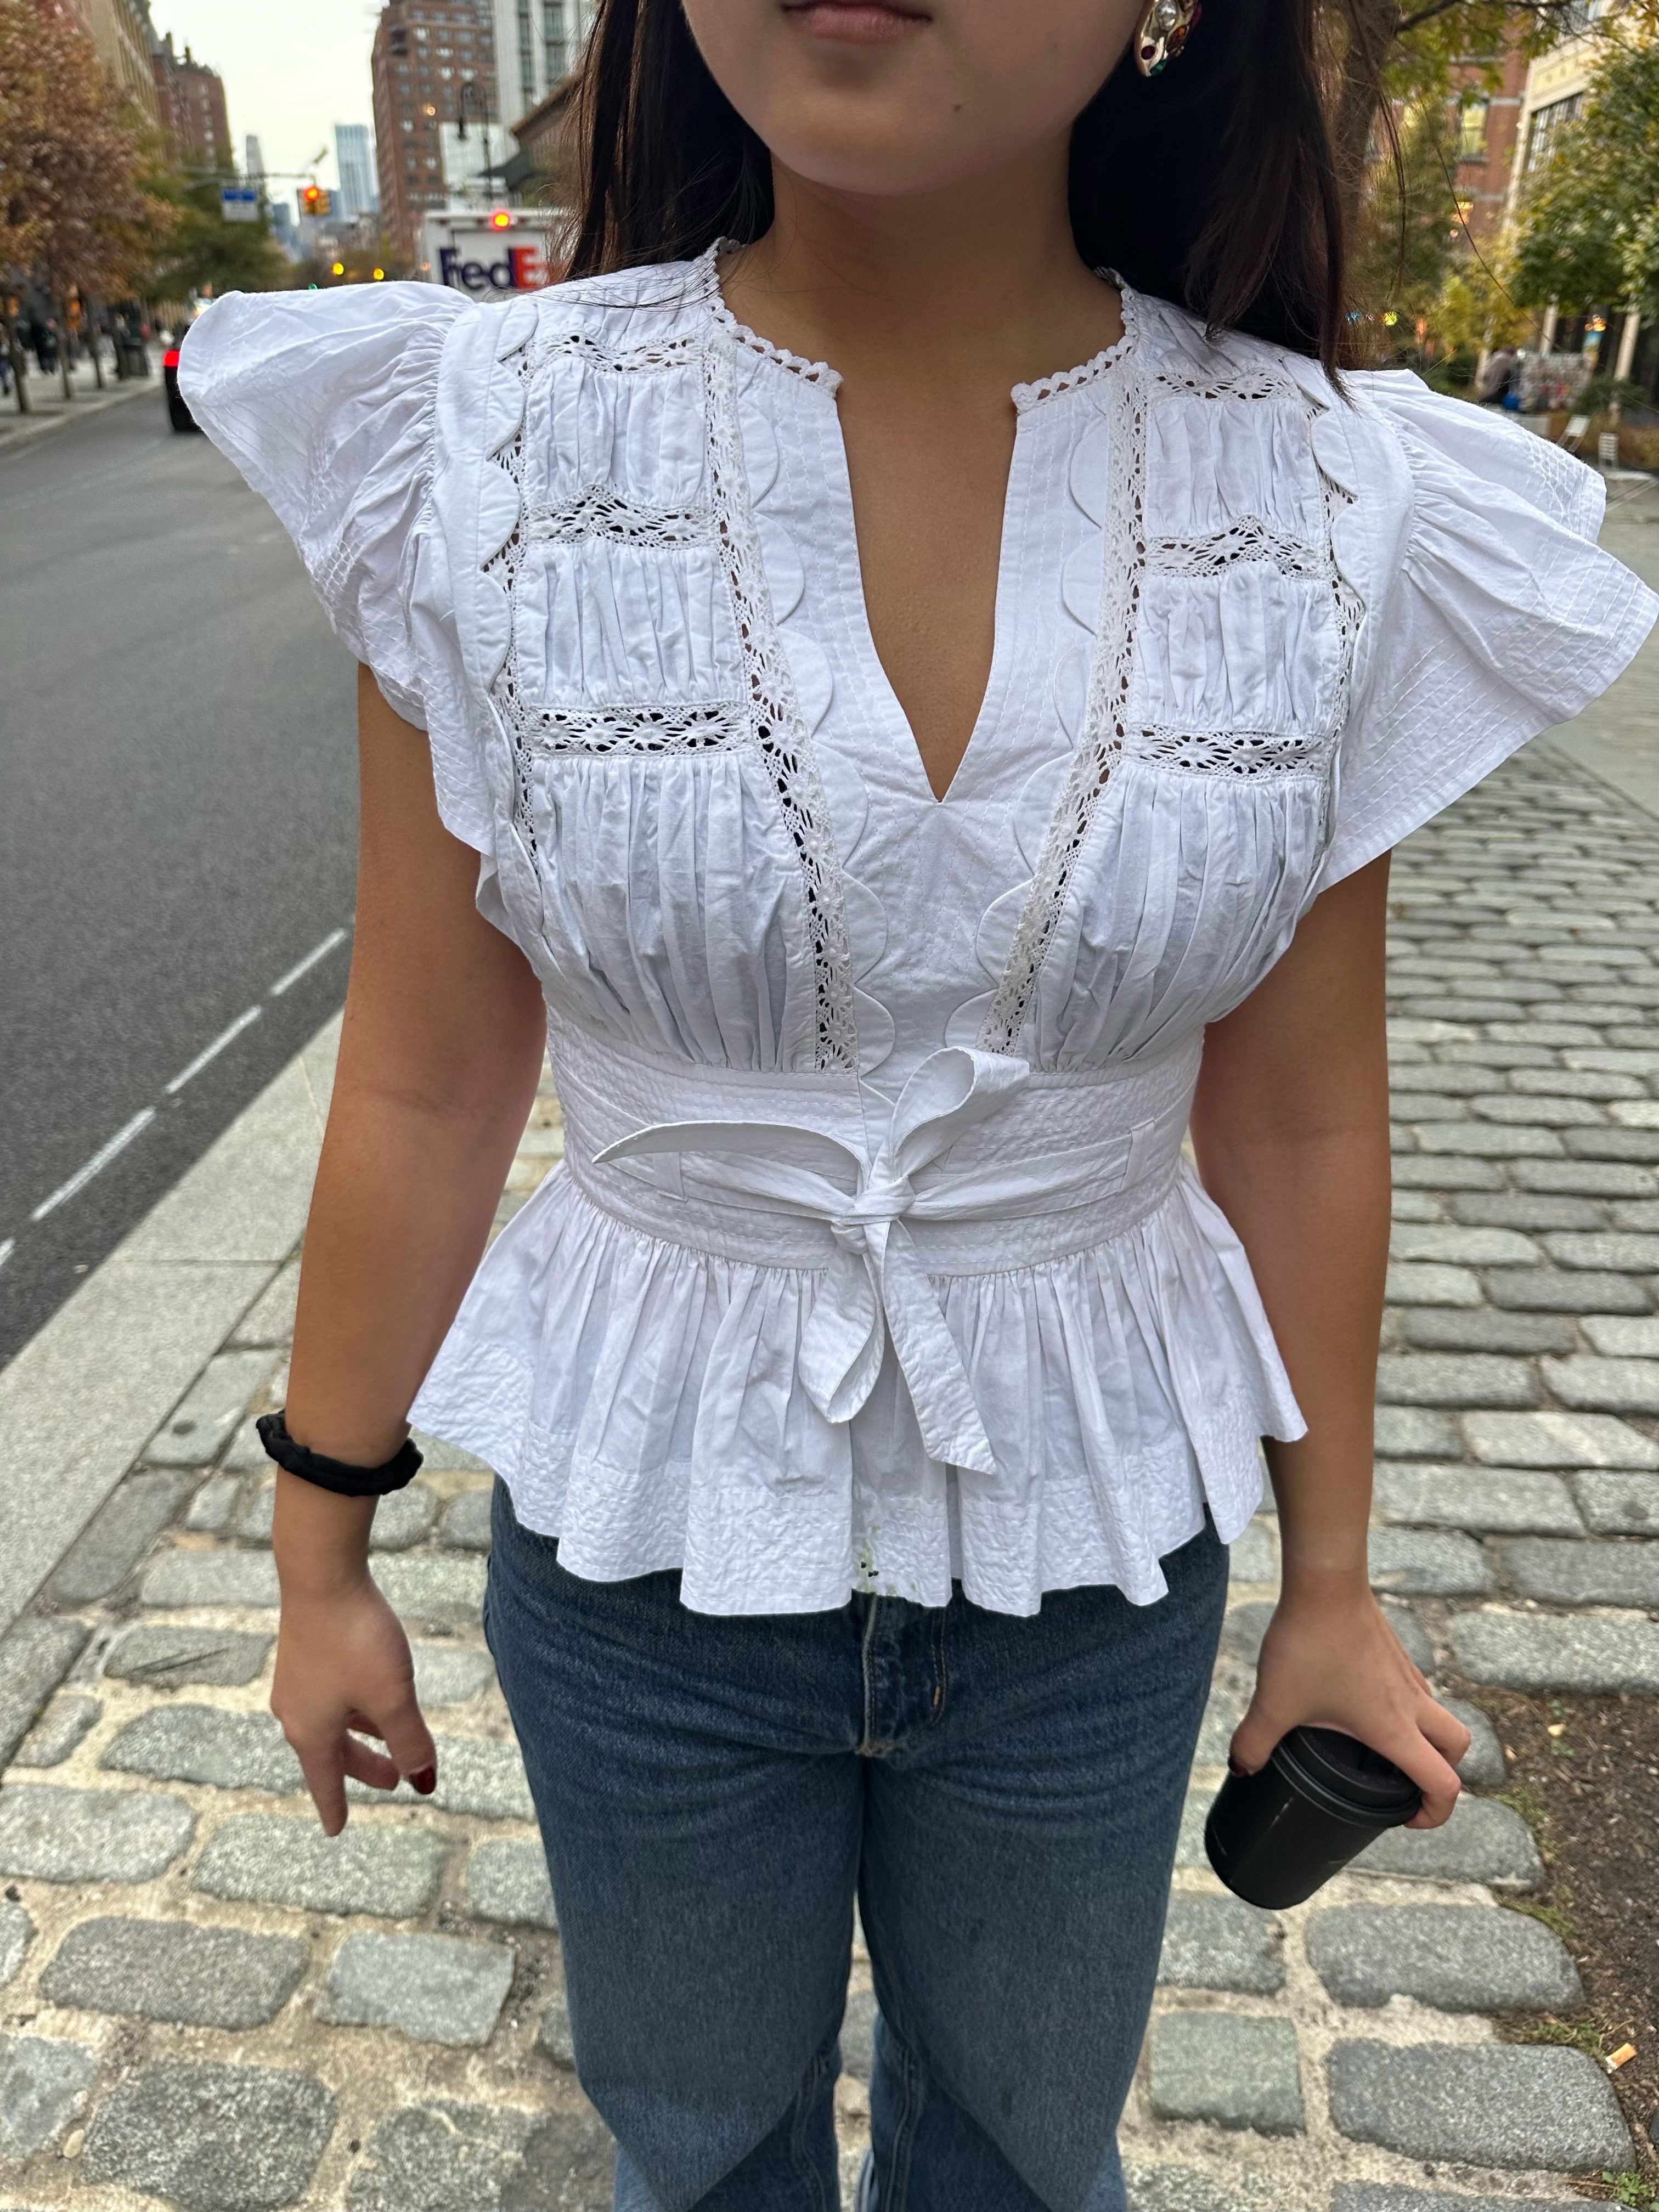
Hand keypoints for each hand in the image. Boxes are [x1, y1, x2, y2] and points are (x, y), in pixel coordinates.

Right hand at [269, 1473, 436, 1834]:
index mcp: (312, 1733)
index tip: (337, 1830)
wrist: (321, 1574)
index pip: (327, 1783)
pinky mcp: (305, 1649)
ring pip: (333, 1720)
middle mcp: (296, 1710)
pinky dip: (354, 1705)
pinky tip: (371, 1691)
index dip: (336, 1807)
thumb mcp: (394, 1698)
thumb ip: (410, 1742)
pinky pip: (330, 1693)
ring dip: (362, 1733)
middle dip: (365, 1767)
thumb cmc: (357, 1641)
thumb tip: (424, 1782)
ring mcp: (297, 1679)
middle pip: (332, 1752)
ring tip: (390, 1736)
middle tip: (394, 1780)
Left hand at [1230, 1578, 1471, 1829]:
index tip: (1407, 1819)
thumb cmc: (1308, 1643)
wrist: (1325, 1580)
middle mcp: (1411, 1703)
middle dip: (1443, 1772)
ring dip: (1423, 1736)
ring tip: (1378, 1747)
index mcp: (1394, 1728)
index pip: (1444, 1784)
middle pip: (1457, 1748)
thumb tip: (1239, 1769)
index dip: (1436, 1814)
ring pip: (1438, 1714)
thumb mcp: (1274, 1701)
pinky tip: (1360, 1703)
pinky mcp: (1394, 1653)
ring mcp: (1406, 1675)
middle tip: (1403, 1784)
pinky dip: (1405, 1708)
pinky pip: (1416, 1690)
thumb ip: (1254, 1742)